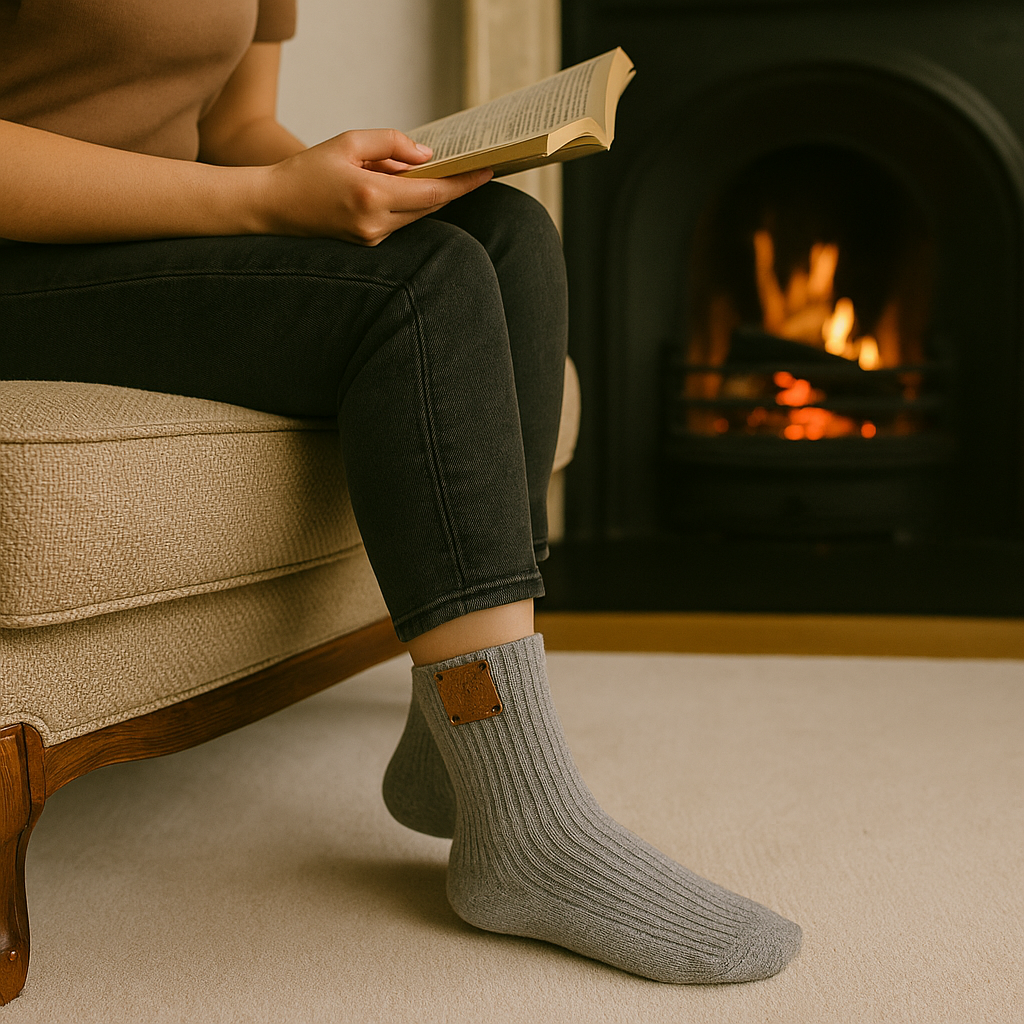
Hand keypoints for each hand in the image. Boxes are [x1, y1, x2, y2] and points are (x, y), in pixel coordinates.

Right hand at [259, 128, 492, 245]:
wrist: (274, 207)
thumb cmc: (308, 170)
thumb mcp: (348, 142)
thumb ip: (391, 144)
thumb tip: (426, 156)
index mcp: (371, 196)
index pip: (432, 192)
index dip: (463, 183)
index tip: (488, 171)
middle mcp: (375, 223)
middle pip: (429, 206)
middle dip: (449, 186)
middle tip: (470, 166)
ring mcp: (372, 238)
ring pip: (416, 214)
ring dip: (424, 192)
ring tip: (419, 170)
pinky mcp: (368, 244)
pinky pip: (400, 221)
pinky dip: (407, 202)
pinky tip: (399, 185)